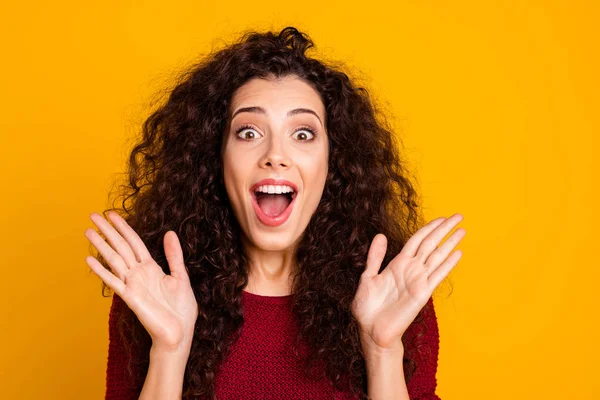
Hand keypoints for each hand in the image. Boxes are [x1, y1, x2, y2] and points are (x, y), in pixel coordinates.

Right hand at [85, 211, 197, 353]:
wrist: (180, 333)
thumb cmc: (181, 309)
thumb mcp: (181, 276)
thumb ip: (174, 255)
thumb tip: (169, 233)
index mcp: (152, 267)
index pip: (134, 242)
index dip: (123, 227)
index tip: (112, 214)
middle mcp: (139, 273)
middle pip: (121, 247)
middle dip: (108, 231)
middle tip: (93, 215)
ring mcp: (133, 284)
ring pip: (114, 260)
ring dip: (101, 245)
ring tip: (88, 231)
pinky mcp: (130, 298)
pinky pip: (113, 281)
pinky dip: (101, 270)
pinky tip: (89, 259)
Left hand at [351, 213, 465, 353]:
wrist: (371, 331)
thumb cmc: (367, 308)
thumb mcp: (368, 277)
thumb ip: (375, 257)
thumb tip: (381, 235)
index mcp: (397, 264)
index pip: (417, 240)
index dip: (429, 228)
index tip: (441, 218)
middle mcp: (411, 270)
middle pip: (431, 244)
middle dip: (444, 230)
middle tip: (458, 216)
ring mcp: (418, 281)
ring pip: (437, 257)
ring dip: (450, 243)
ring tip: (462, 230)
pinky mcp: (422, 294)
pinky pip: (437, 276)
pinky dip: (448, 264)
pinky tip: (458, 253)